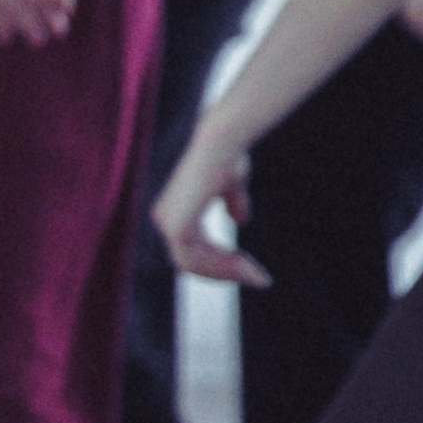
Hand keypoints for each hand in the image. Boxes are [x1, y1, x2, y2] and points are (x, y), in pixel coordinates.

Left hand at [153, 130, 267, 285]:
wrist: (222, 145)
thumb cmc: (227, 157)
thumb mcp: (232, 184)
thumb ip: (232, 202)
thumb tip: (240, 220)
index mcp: (173, 211)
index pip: (192, 249)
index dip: (220, 262)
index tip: (251, 270)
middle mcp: (164, 219)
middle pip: (192, 261)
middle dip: (225, 272)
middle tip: (258, 278)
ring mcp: (167, 224)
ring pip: (194, 264)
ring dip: (227, 272)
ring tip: (256, 274)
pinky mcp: (177, 228)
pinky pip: (196, 260)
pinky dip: (222, 267)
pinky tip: (246, 268)